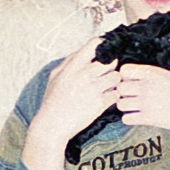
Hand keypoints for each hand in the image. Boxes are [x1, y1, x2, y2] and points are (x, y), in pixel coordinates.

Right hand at [20, 37, 117, 169]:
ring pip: (116, 77)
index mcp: (73, 66)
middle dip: (111, 66)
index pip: (95, 45)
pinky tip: (106, 98)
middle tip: (107, 72)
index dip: (103, 46)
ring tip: (107, 86)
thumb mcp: (55, 76)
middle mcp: (85, 75)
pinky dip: (113, 95)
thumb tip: (82, 51)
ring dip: (114, 81)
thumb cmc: (52, 100)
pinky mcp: (100, 104)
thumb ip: (69, 61)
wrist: (52, 125)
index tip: (104, 52)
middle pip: (111, 61)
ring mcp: (93, 89)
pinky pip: (116, 93)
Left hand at [114, 64, 169, 134]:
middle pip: (120, 88)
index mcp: (153, 72)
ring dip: (125, 105)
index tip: (131, 79)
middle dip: (124, 91)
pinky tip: (137, 116)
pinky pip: (127, 119)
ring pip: (120, 104)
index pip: (124, 70)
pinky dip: (130, 118)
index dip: (126, 75)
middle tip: (131, 94)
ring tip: (133, 106)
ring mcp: (146, 104)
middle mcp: (146, 87)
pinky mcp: (149, 119)